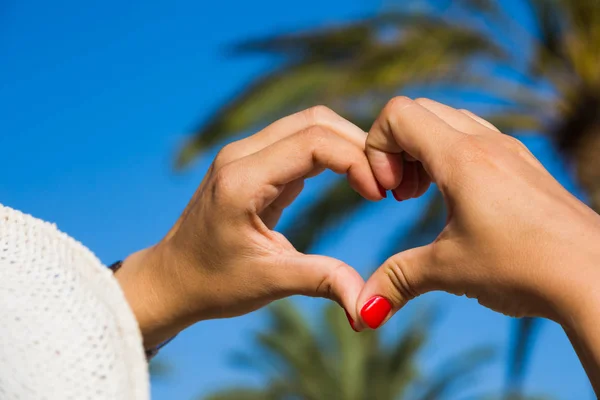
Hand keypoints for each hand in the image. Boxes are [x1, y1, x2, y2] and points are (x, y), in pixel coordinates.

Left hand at [116, 106, 384, 346]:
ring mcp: (244, 155)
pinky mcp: (252, 164)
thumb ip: (323, 282)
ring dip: (345, 146)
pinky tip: (351, 181)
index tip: (380, 195)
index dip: (357, 160)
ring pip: (308, 126)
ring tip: (373, 181)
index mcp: (242, 180)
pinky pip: (298, 144)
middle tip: (386, 182)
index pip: (314, 142)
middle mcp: (241, 156)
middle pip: (315, 121)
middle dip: (358, 145)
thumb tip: (369, 305)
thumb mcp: (270, 281)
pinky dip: (330, 155)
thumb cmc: (212, 283)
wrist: (171, 280)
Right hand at [354, 97, 599, 330]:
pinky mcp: (524, 165)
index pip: (398, 114)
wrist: (594, 279)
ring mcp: (509, 150)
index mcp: (461, 158)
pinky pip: (475, 137)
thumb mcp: (449, 272)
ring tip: (423, 196)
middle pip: (420, 110)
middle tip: (401, 194)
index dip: (377, 148)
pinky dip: (450, 157)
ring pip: (449, 120)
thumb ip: (397, 280)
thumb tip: (364, 310)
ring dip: (423, 151)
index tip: (387, 192)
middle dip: (396, 148)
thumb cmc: (524, 268)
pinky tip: (456, 201)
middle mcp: (486, 143)